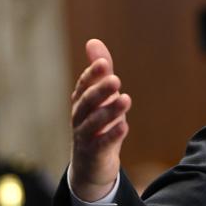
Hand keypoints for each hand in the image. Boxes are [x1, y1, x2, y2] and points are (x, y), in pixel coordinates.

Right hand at [68, 39, 131, 201]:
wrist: (91, 163)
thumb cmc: (97, 123)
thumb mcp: (100, 96)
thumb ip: (99, 72)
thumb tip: (93, 41)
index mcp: (81, 101)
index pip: (83, 86)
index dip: (92, 75)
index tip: (104, 63)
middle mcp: (80, 117)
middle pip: (87, 102)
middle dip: (100, 91)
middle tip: (115, 79)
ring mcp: (86, 136)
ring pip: (94, 122)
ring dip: (110, 111)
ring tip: (126, 99)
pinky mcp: (95, 153)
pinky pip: (102, 144)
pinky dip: (112, 135)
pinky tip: (125, 126)